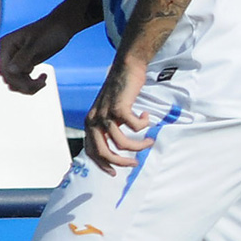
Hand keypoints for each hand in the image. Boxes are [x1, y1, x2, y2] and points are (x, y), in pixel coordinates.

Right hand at [0, 15, 75, 95]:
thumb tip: (10, 71)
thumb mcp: (37, 44)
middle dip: (23, 85)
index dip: (16, 80)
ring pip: (14, 81)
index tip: (35, 83)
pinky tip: (44, 78)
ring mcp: (15, 59)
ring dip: (27, 86)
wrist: (62, 27)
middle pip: (8, 78)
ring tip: (43, 82)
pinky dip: (31, 83)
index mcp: (6, 45)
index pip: (4, 69)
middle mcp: (7, 53)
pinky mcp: (24, 64)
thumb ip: (23, 57)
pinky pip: (22, 79)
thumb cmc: (50, 32)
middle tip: (42, 84)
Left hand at [85, 58, 153, 175]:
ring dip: (139, 145)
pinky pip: (135, 127)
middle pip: (104, 152)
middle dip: (121, 162)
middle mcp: (94, 120)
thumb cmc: (121, 91)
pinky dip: (144, 125)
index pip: (92, 152)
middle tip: (135, 163)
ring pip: (122, 142)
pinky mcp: (119, 107)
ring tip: (150, 140)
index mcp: (90, 123)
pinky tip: (147, 117)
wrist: (126, 68)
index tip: (115, 173)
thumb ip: (110, 128)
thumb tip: (118, 147)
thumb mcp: (110, 112)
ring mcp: (105, 114)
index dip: (103, 165)